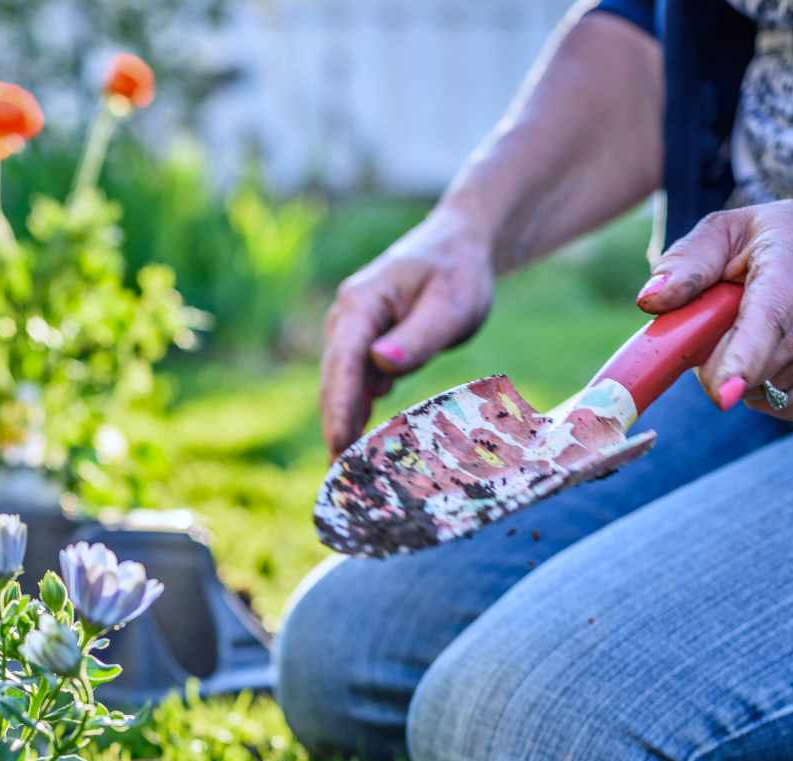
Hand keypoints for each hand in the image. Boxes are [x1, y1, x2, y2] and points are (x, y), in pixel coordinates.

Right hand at [320, 209, 494, 456]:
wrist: (457, 245)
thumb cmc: (458, 272)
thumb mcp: (451, 303)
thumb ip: (419, 336)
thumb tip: (381, 365)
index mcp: (361, 304)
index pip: (343, 364)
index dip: (339, 410)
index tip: (339, 449)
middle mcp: (345, 319)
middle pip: (334, 382)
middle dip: (335, 430)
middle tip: (341, 482)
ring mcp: (350, 334)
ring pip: (341, 388)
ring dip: (343, 429)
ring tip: (349, 478)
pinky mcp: (361, 348)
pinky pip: (354, 387)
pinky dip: (356, 417)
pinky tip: (362, 452)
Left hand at [635, 181, 792, 421]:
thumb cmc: (790, 237)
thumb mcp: (735, 228)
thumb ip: (689, 261)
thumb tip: (649, 300)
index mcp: (792, 272)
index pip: (766, 324)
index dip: (741, 362)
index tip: (723, 393)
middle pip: (741, 368)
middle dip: (716, 352)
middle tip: (732, 315)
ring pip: (755, 389)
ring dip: (743, 367)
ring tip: (769, 324)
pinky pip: (779, 405)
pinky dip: (766, 385)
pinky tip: (782, 349)